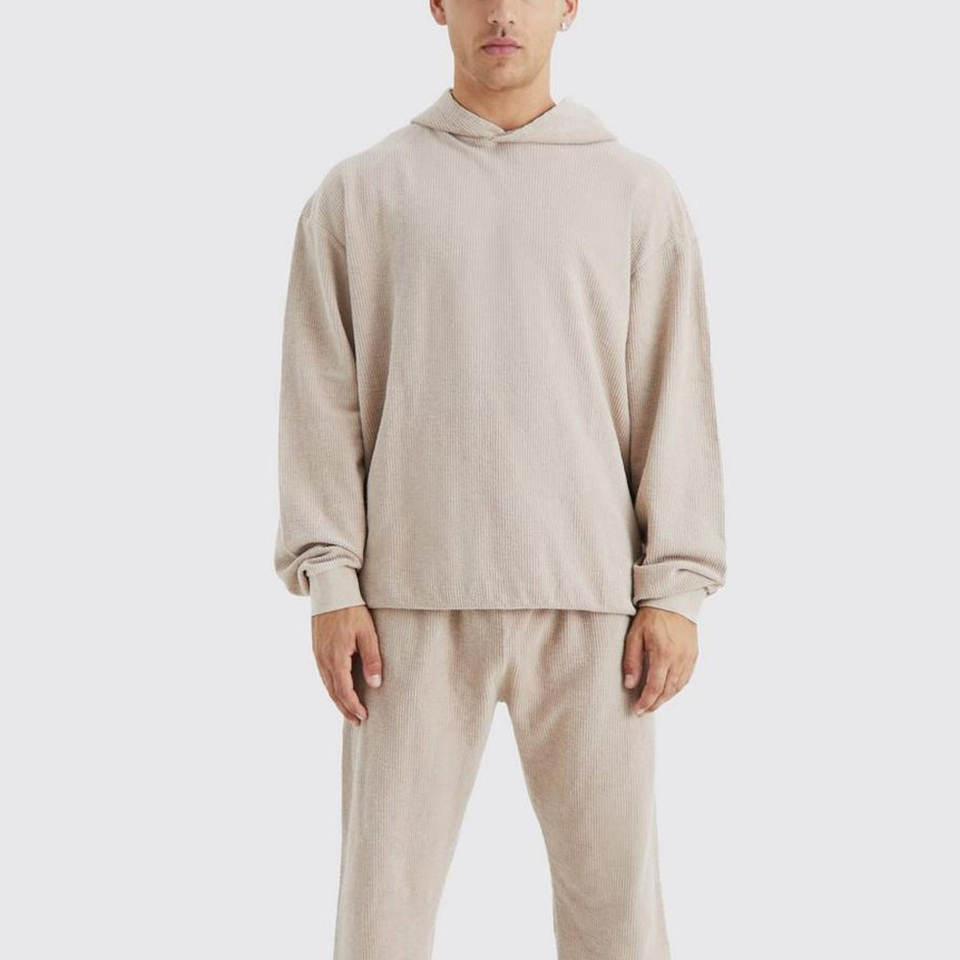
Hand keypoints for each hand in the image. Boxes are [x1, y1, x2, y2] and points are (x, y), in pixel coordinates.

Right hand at [311, 605, 381, 725]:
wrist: (331, 591)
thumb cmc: (352, 610)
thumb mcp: (367, 633)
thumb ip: (372, 659)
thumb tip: (375, 684)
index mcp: (336, 658)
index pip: (344, 691)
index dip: (353, 706)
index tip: (364, 716)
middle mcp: (323, 659)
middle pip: (333, 692)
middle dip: (345, 708)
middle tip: (357, 721)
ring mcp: (318, 655)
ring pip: (327, 685)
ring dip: (338, 700)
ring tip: (349, 711)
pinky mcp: (317, 649)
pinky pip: (323, 675)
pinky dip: (332, 687)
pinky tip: (339, 690)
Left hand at [622, 606, 698, 713]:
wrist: (673, 601)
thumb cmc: (650, 616)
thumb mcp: (634, 635)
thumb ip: (631, 661)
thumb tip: (630, 685)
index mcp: (663, 654)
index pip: (655, 687)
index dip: (646, 702)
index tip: (637, 710)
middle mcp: (679, 659)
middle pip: (668, 691)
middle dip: (655, 703)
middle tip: (644, 710)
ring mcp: (688, 657)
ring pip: (679, 686)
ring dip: (666, 698)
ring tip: (654, 703)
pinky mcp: (694, 654)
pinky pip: (686, 678)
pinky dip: (677, 688)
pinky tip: (668, 691)